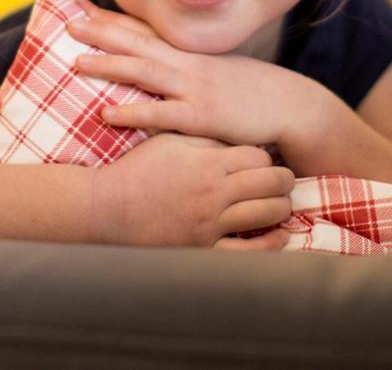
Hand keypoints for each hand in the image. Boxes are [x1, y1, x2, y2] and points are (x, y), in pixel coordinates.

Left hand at [68, 7, 324, 149]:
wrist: (291, 105)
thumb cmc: (255, 93)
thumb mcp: (221, 72)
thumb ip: (192, 69)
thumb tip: (167, 67)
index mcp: (191, 53)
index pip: (145, 30)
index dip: (113, 21)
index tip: (83, 10)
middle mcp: (188, 64)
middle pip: (137, 43)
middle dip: (102, 32)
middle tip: (67, 23)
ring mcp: (193, 88)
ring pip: (143, 72)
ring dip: (109, 65)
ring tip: (76, 62)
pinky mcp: (200, 116)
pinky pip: (159, 114)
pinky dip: (132, 113)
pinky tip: (106, 115)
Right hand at [92, 133, 293, 246]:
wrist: (106, 208)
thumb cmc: (135, 170)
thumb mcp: (169, 141)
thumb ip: (204, 140)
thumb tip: (232, 140)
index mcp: (208, 163)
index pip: (257, 157)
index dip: (266, 157)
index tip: (265, 159)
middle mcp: (215, 193)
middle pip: (270, 183)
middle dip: (283, 179)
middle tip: (285, 179)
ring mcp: (211, 223)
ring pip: (266, 213)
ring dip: (281, 207)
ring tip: (284, 203)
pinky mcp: (204, 248)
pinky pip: (248, 252)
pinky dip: (271, 244)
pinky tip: (281, 237)